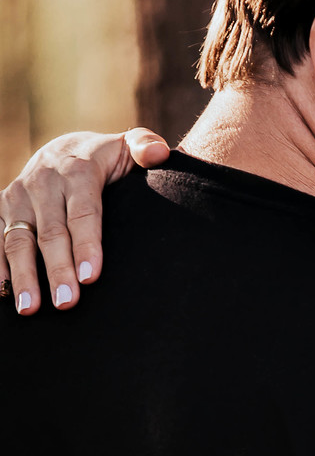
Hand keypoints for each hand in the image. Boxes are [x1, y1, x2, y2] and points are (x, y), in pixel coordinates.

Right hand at [0, 127, 169, 313]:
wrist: (64, 149)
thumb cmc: (106, 158)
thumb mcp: (127, 146)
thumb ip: (145, 146)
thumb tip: (158, 154)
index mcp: (77, 170)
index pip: (83, 212)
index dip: (87, 245)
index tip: (91, 278)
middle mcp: (42, 182)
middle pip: (51, 232)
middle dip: (58, 270)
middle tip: (67, 304)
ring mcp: (18, 196)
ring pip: (18, 240)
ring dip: (23, 276)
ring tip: (30, 309)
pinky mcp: (1, 208)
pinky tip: (4, 295)